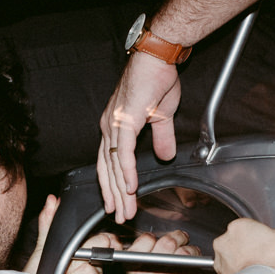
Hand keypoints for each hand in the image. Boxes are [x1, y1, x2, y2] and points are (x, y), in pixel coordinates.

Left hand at [24, 195, 105, 273]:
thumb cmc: (37, 273)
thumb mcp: (42, 244)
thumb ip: (48, 221)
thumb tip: (52, 200)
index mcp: (80, 246)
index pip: (100, 234)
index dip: (100, 231)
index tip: (93, 230)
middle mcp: (89, 259)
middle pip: (103, 241)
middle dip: (84, 247)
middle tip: (70, 255)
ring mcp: (93, 273)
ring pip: (97, 259)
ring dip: (76, 266)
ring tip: (62, 272)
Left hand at [98, 50, 182, 222]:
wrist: (158, 56)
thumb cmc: (157, 78)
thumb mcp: (162, 115)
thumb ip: (161, 137)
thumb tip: (166, 155)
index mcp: (114, 127)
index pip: (110, 163)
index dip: (113, 185)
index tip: (119, 204)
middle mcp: (108, 127)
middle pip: (108, 169)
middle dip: (114, 196)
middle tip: (119, 217)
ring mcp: (113, 123)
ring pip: (114, 165)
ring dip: (120, 190)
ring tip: (125, 210)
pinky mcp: (124, 119)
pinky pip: (122, 151)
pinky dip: (126, 171)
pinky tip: (129, 187)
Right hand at [125, 229, 199, 273]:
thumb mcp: (134, 264)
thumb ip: (136, 247)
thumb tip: (123, 235)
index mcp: (132, 266)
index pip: (147, 238)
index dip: (154, 237)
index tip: (156, 242)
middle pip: (168, 242)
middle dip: (178, 237)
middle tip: (180, 239)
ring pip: (184, 252)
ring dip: (189, 248)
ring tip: (186, 252)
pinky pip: (194, 263)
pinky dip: (196, 259)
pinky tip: (192, 263)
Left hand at [213, 190, 274, 273]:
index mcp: (238, 226)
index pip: (248, 226)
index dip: (260, 234)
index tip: (269, 242)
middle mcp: (223, 240)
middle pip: (238, 239)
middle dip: (249, 245)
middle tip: (265, 255)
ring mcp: (219, 258)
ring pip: (232, 254)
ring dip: (242, 258)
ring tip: (259, 265)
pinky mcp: (219, 273)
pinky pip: (229, 268)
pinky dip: (237, 270)